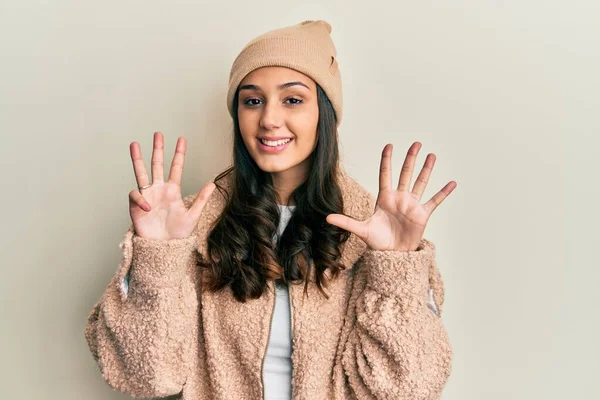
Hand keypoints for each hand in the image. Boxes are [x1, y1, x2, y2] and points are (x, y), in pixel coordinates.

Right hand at [128, 132, 215, 239]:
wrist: (164, 248)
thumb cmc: (178, 234)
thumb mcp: (193, 216)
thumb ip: (201, 199)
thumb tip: (212, 183)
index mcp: (173, 190)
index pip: (176, 167)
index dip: (178, 154)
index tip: (182, 139)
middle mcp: (159, 189)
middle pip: (156, 165)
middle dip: (157, 150)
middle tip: (158, 134)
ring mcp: (147, 196)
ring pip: (141, 173)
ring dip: (137, 159)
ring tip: (134, 145)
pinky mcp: (136, 206)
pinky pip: (136, 195)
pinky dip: (140, 199)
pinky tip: (148, 208)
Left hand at [326, 142, 456, 250]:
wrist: (392, 255)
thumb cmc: (377, 242)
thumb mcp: (361, 230)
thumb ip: (346, 222)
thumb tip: (327, 218)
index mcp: (384, 198)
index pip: (385, 174)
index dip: (387, 160)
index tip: (389, 145)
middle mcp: (399, 198)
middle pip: (406, 174)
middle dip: (410, 159)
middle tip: (416, 143)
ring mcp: (412, 205)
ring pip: (420, 183)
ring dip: (426, 169)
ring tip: (432, 155)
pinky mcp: (422, 215)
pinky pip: (435, 201)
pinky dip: (443, 192)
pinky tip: (452, 183)